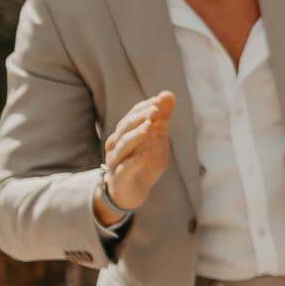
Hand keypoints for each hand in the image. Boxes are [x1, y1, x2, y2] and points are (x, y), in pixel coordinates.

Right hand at [100, 90, 174, 211]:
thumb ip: (162, 118)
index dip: (144, 107)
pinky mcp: (119, 179)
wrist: (133, 192)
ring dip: (135, 136)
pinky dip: (134, 161)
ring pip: (122, 147)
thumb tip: (168, 93)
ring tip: (150, 128)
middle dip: (139, 118)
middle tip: (155, 110)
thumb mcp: (157, 139)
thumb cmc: (143, 162)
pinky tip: (146, 155)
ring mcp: (116, 162)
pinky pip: (125, 168)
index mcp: (125, 134)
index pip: (131, 117)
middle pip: (124, 128)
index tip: (159, 100)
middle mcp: (116, 145)